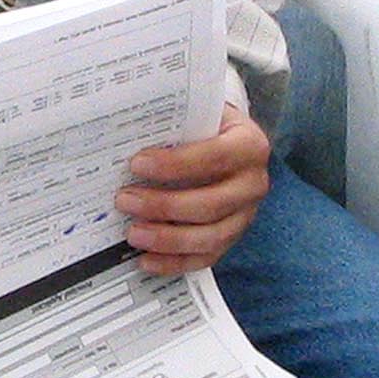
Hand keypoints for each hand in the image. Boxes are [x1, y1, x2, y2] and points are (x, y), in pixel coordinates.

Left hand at [117, 105, 271, 273]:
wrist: (228, 142)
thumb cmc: (206, 128)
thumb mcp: (198, 115)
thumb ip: (173, 124)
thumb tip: (127, 139)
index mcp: (249, 145)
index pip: (214, 157)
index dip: (175, 164)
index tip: (137, 164)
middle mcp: (253, 183)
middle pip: (210, 204)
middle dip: (163, 206)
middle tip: (125, 200)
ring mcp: (245, 215)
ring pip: (209, 237)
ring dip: (167, 238)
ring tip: (133, 233)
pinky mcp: (233, 237)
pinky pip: (205, 258)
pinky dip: (174, 262)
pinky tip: (146, 259)